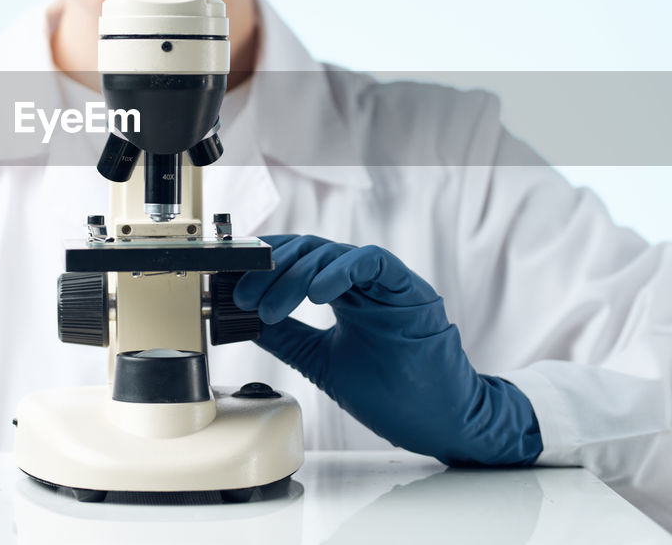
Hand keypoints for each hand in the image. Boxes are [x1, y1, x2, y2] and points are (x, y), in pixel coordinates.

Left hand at [234, 235, 541, 465]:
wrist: (440, 421)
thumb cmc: (393, 393)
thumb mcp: (322, 361)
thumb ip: (286, 336)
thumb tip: (242, 319)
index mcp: (344, 293)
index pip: (297, 258)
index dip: (262, 262)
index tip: (230, 279)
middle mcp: (364, 281)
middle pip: (308, 250)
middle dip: (269, 270)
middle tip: (244, 298)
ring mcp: (388, 283)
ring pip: (333, 252)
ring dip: (294, 275)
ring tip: (270, 308)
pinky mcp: (411, 291)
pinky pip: (374, 261)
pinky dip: (341, 271)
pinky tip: (317, 294)